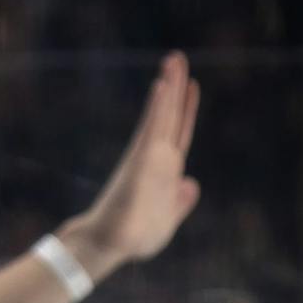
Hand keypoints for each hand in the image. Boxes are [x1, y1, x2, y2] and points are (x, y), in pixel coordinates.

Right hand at [56, 52, 200, 282]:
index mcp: (165, 171)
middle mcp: (155, 158)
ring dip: (168, 88)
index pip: (179, 133)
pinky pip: (152, 129)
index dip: (186, 110)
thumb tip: (191, 184)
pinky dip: (158, 108)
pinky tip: (163, 87)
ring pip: (162, 116)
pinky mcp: (140, 161)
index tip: (192, 85)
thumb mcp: (168, 220)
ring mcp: (147, 157)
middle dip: (175, 86)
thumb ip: (180, 202)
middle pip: (170, 116)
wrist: (110, 245)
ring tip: (173, 60)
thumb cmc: (134, 237)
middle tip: (177, 56)